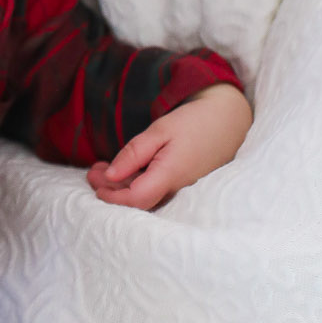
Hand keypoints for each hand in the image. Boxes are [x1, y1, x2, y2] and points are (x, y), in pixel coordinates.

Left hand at [87, 83, 250, 211]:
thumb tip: (111, 177)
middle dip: (111, 190)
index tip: (97, 183)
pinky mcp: (182, 183)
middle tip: (92, 171)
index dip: (113, 197)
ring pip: (145, 195)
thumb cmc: (194, 122)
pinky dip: (135, 181)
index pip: (136, 200)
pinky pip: (155, 189)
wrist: (229, 120)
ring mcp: (181, 188)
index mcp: (170, 175)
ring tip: (101, 168)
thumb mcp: (160, 130)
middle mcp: (176, 188)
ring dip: (121, 185)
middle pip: (137, 201)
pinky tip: (123, 169)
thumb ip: (134, 153)